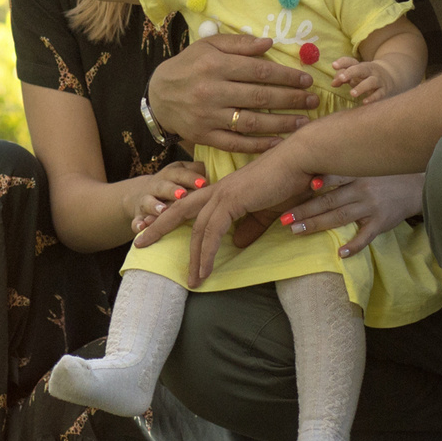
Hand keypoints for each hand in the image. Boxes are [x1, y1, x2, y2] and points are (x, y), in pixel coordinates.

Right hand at [124, 161, 208, 233]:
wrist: (145, 192)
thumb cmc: (176, 183)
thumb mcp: (186, 173)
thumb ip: (199, 173)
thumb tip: (219, 174)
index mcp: (172, 173)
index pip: (182, 174)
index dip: (192, 178)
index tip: (203, 183)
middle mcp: (158, 185)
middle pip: (164, 186)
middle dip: (172, 190)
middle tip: (182, 194)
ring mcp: (146, 200)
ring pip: (149, 202)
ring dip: (155, 206)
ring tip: (163, 210)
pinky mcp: (139, 215)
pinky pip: (136, 220)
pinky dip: (138, 224)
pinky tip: (141, 228)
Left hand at [138, 146, 312, 285]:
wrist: (301, 160)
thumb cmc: (290, 181)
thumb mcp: (267, 210)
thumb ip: (250, 227)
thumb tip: (237, 244)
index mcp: (223, 190)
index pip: (191, 205)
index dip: (172, 216)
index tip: (154, 227)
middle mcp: (217, 190)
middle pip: (179, 210)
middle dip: (158, 226)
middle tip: (139, 242)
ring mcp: (223, 194)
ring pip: (197, 228)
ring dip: (193, 256)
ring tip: (191, 280)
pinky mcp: (232, 200)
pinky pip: (213, 232)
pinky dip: (207, 253)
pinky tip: (205, 270)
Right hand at [148, 32, 318, 154]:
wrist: (158, 96)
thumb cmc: (188, 66)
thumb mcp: (208, 45)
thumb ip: (239, 44)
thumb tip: (269, 43)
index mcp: (214, 65)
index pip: (258, 71)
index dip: (286, 76)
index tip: (306, 80)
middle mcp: (211, 91)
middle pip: (259, 97)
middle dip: (291, 99)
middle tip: (313, 100)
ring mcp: (208, 116)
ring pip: (251, 122)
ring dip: (282, 124)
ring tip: (304, 122)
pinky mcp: (205, 136)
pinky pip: (236, 143)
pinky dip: (259, 145)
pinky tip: (279, 143)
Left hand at [271, 171, 425, 256]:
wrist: (418, 185)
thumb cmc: (385, 173)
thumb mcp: (367, 164)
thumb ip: (344, 166)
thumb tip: (314, 166)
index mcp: (357, 173)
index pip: (334, 176)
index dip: (318, 181)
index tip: (300, 186)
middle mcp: (362, 189)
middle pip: (329, 200)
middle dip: (305, 210)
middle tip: (284, 219)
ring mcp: (372, 207)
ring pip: (340, 217)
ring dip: (317, 225)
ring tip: (297, 232)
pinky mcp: (381, 222)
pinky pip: (366, 236)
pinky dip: (354, 246)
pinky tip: (340, 254)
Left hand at [328, 56, 393, 104]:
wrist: (391, 75)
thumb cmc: (366, 76)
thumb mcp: (355, 74)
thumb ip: (342, 77)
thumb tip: (333, 84)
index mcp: (360, 66)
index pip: (350, 61)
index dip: (342, 62)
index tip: (334, 65)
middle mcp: (369, 71)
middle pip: (360, 69)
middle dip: (351, 72)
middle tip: (341, 78)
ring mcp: (378, 80)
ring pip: (370, 82)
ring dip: (361, 87)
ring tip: (351, 93)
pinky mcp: (384, 90)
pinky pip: (379, 94)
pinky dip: (372, 98)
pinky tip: (364, 102)